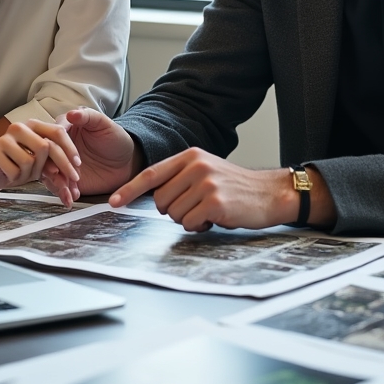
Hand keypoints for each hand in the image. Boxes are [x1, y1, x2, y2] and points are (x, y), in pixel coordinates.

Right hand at [0, 120, 80, 202]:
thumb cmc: (15, 165)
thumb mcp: (39, 161)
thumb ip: (54, 160)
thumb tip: (74, 167)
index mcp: (34, 125)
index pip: (57, 132)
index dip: (70, 149)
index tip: (78, 165)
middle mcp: (20, 127)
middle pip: (46, 147)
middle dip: (58, 167)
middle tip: (66, 183)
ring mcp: (6, 138)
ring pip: (31, 160)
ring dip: (30, 174)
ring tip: (22, 174)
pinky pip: (16, 170)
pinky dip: (17, 178)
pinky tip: (10, 175)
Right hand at [52, 108, 142, 194]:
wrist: (125, 161)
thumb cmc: (115, 138)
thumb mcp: (104, 124)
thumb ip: (88, 117)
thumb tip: (72, 113)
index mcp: (64, 128)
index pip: (53, 136)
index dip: (61, 148)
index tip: (74, 159)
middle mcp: (58, 146)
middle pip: (46, 157)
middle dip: (55, 169)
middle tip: (68, 178)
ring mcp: (60, 163)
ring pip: (48, 173)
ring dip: (57, 184)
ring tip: (69, 192)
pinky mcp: (65, 179)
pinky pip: (58, 186)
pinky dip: (63, 193)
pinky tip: (72, 196)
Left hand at [108, 148, 299, 231]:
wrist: (269, 193)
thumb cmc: (235, 187)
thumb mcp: (205, 170)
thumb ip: (180, 177)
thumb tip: (152, 194)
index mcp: (190, 156)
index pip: (151, 173)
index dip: (130, 189)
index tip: (114, 201)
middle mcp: (195, 166)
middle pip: (160, 200)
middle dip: (173, 210)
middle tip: (196, 206)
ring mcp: (205, 183)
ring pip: (173, 214)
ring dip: (188, 220)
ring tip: (208, 211)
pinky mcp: (214, 202)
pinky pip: (189, 223)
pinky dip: (199, 226)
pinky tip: (215, 218)